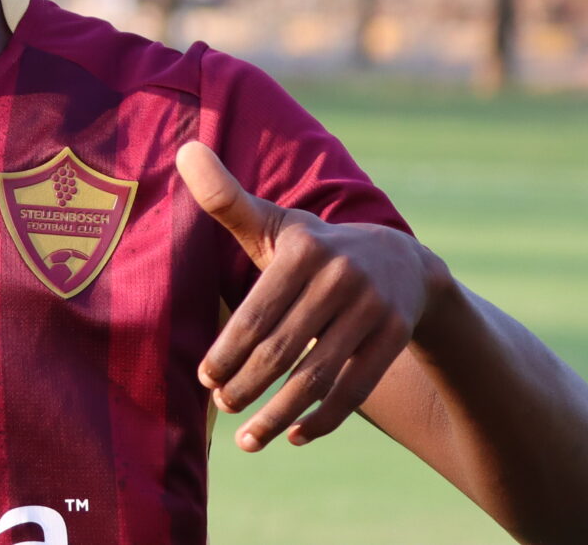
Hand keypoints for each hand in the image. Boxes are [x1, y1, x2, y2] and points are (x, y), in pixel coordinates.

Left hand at [177, 140, 446, 452]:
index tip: (205, 380)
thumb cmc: (314, 248)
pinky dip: (323, 418)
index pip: (256, 313)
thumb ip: (226, 199)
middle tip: (222, 408)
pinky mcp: (394, 338)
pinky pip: (354, 389)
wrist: (403, 263)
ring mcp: (371, 309)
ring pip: (318, 376)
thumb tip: (184, 148)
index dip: (227, 352)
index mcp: (302, 248)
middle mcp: (340, 276)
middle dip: (247, 385)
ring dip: (279, 413)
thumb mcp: (275, 223)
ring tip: (250, 439)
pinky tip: (294, 436)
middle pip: (283, 348)